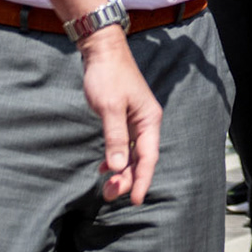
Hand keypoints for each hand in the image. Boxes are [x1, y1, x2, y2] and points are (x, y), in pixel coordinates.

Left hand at [77, 27, 162, 203]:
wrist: (103, 51)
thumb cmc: (108, 76)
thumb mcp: (110, 108)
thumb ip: (114, 137)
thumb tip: (118, 166)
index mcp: (149, 119)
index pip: (148, 157)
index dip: (142, 180)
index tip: (134, 200)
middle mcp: (145, 122)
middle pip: (141, 159)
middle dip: (128, 179)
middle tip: (109, 195)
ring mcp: (135, 120)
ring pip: (132, 154)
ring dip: (121, 171)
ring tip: (107, 187)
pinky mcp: (124, 118)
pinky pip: (123, 145)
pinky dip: (115, 158)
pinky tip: (104, 168)